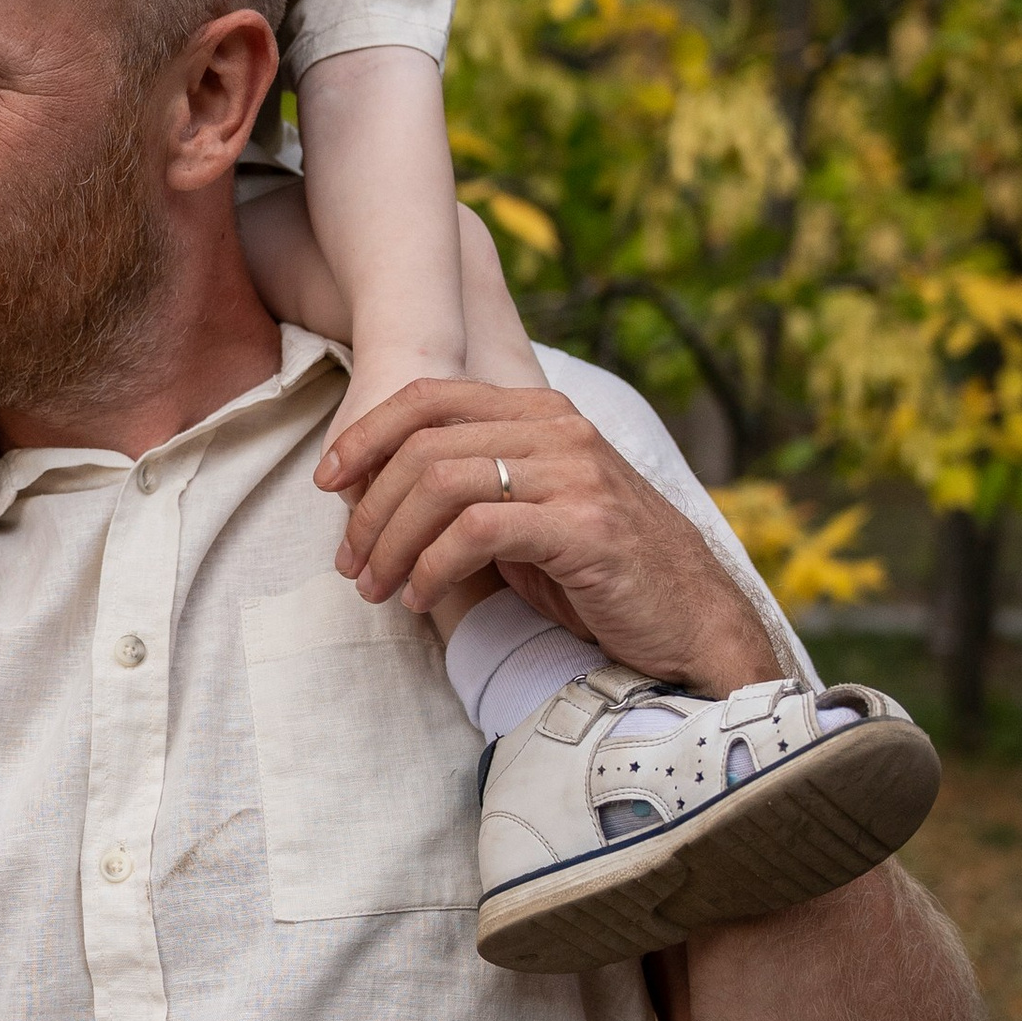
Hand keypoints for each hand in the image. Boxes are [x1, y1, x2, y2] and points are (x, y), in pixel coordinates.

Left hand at [316, 377, 776, 695]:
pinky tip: (421, 598)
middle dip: (369, 506)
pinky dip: (431, 567)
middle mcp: (560, 430)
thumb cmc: (601, 575)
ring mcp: (576, 474)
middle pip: (424, 443)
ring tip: (377, 587)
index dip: (366, 433)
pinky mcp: (585, 527)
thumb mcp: (531, 514)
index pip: (431, 397)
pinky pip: (476, 532)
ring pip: (441, 483)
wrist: (694, 624)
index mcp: (544, 414)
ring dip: (391, 542)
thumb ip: (472, 489)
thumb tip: (371, 494)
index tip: (328, 481)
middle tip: (350, 563)